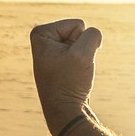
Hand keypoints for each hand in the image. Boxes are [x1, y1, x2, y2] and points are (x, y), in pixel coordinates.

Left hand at [28, 18, 101, 135]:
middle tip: (71, 68)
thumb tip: (94, 34)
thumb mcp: (83, 54)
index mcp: (40, 33)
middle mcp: (44, 40)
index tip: (68, 61)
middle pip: (80, 31)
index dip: (80, 43)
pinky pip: (83, 53)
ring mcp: (53, 50)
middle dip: (83, 49)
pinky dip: (85, 64)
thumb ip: (92, 34)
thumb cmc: (69, 82)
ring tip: (72, 73)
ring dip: (85, 57)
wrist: (65, 111)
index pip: (78, 24)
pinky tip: (75, 76)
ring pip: (84, 43)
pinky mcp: (62, 61)